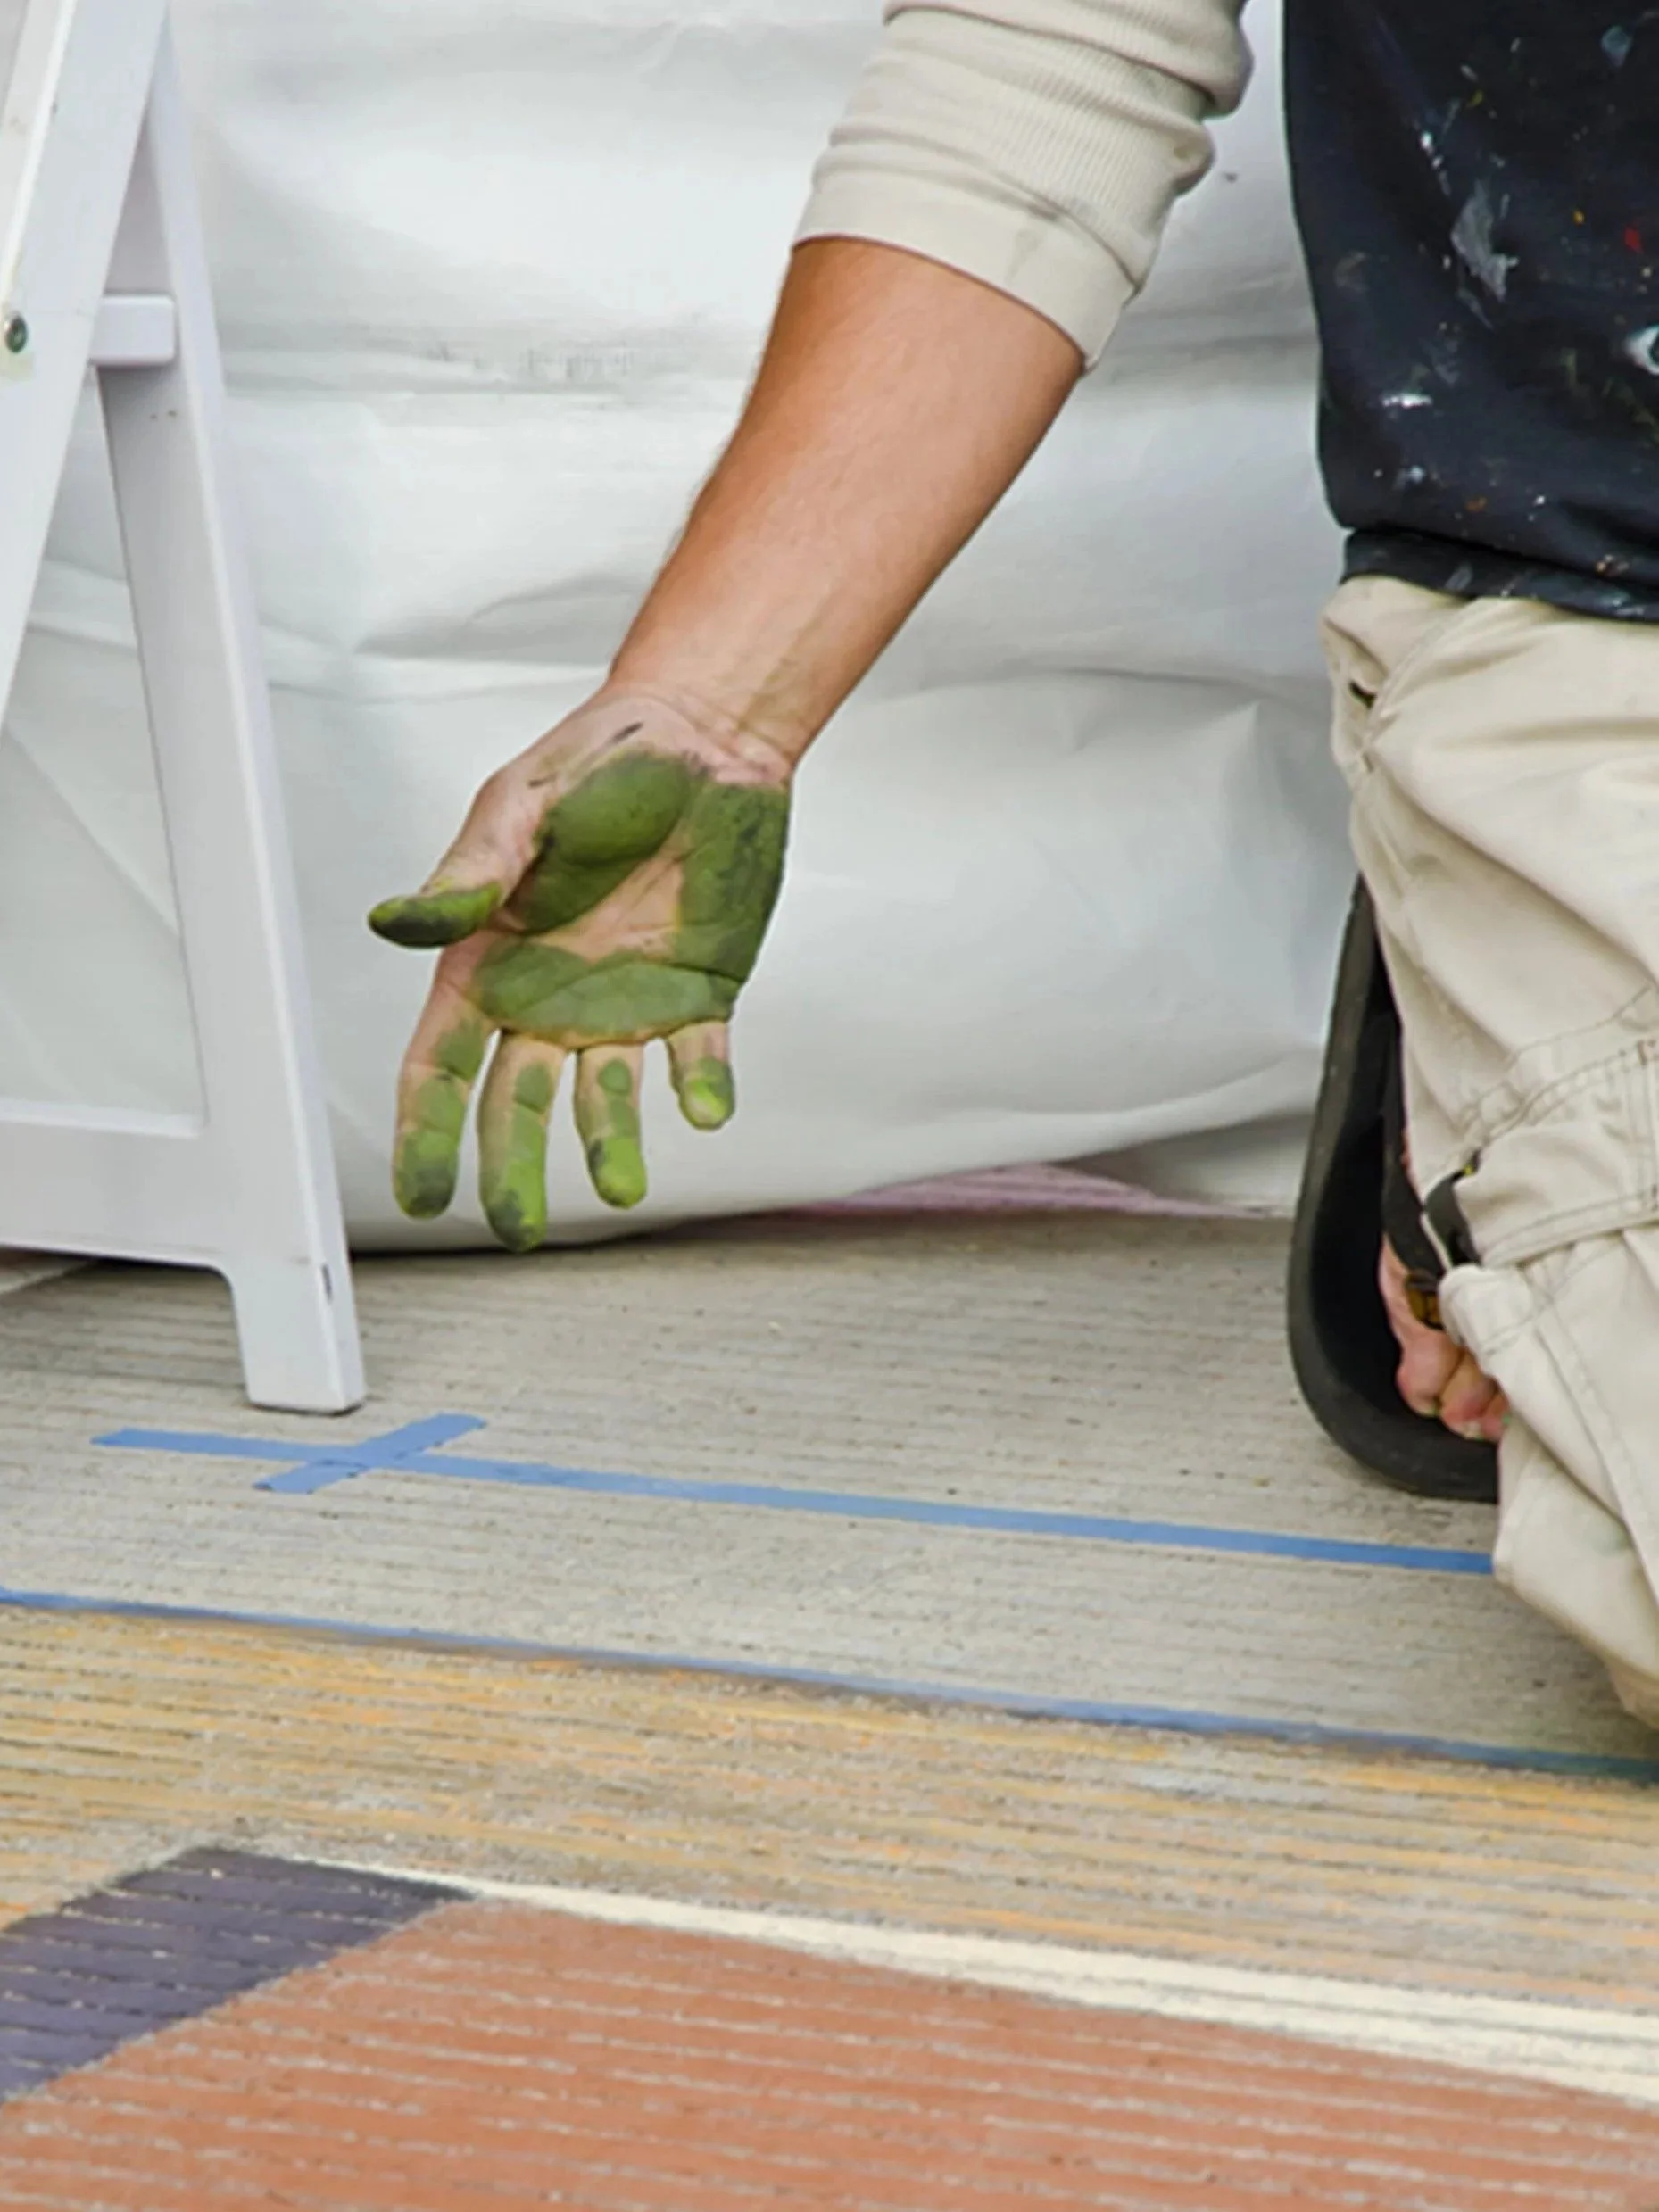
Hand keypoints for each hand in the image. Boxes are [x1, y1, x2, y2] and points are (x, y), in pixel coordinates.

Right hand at [368, 692, 791, 1247]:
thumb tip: (394, 925)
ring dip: (610, 1146)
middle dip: (511, 1171)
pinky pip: (698, 1063)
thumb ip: (470, 879)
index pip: (441, 1066)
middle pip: (516, 1108)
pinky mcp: (698, 998)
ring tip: (621, 1189)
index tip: (421, 1197)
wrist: (706, 739)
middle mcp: (549, 1001)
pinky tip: (704, 1111)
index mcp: (490, 963)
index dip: (426, 1133)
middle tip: (514, 1230)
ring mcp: (625, 1007)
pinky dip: (702, 1091)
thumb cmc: (600, 762)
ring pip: (606, 1103)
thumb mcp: (521, 810)